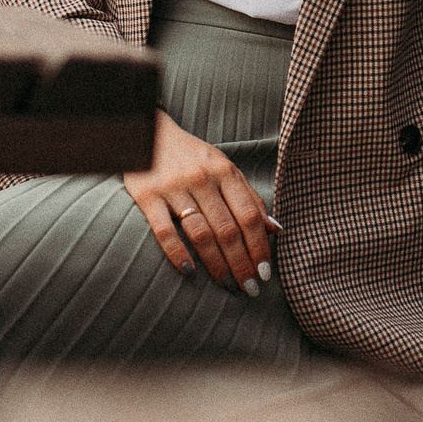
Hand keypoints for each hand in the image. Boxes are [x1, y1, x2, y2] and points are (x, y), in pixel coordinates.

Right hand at [123, 111, 277, 291]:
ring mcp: (174, 187)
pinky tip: (190, 272)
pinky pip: (165, 231)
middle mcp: (202, 178)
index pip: (250, 215)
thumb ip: (249, 197)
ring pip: (201, 233)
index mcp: (224, 171)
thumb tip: (276, 230)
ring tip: (228, 285)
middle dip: (242, 263)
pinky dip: (178, 254)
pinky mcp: (147, 196)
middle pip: (228, 229)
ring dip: (218, 264)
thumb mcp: (224, 167)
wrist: (146, 133)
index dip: (260, 246)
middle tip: (250, 288)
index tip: (266, 272)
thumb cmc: (191, 156)